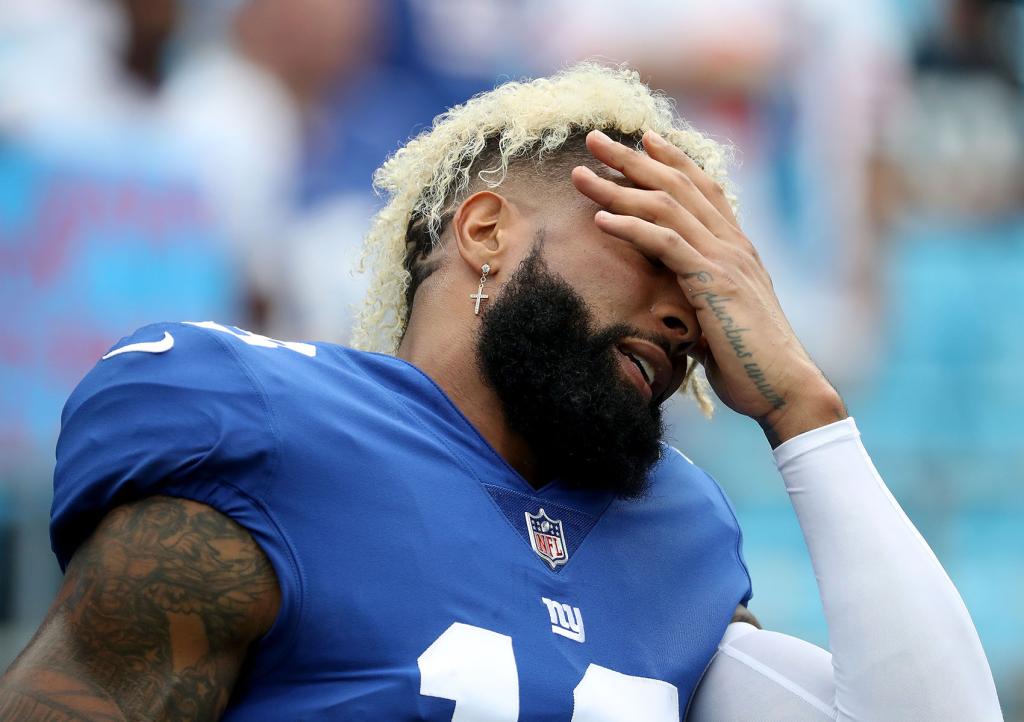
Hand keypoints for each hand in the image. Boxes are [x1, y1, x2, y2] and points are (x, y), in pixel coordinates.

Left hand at [571, 129, 845, 445]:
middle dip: (633, 158)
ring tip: (582, 173)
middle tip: (595, 138)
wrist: (785, 386)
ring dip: (618, 186)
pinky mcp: (713, 282)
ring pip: (665, 206)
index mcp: (737, 248)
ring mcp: (725, 259)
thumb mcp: (721, 317)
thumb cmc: (751, 361)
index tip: (644, 138)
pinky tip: (601, 219)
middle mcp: (733, 244)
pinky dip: (632, 227)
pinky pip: (666, 243)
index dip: (673, 159)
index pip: (704, 188)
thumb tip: (678, 298)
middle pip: (677, 185)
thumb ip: (701, 296)